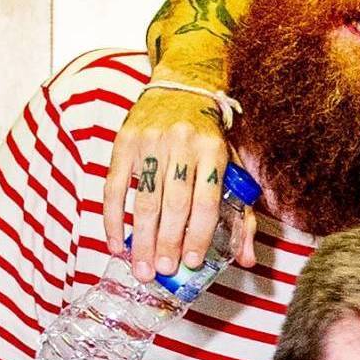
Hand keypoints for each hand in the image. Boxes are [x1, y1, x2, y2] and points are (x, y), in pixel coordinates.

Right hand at [102, 87, 248, 278]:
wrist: (180, 88)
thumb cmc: (209, 137)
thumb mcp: (232, 168)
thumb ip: (242, 214)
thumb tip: (246, 258)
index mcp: (213, 151)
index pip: (206, 201)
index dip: (198, 234)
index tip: (191, 262)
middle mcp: (181, 145)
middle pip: (174, 204)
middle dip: (168, 242)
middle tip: (164, 271)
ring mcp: (150, 143)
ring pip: (144, 199)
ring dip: (142, 239)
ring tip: (142, 267)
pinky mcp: (124, 143)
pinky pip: (114, 187)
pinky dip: (113, 219)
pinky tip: (117, 244)